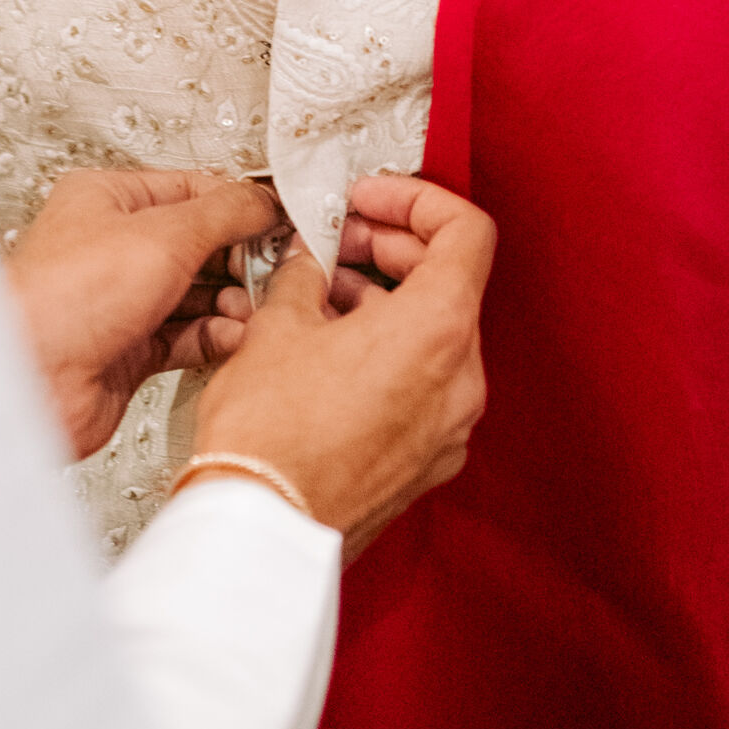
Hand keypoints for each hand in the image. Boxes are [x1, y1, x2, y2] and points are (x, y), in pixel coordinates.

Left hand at [5, 169, 283, 460]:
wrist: (30, 380)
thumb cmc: (65, 297)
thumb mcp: (163, 235)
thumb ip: (223, 213)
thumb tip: (263, 199)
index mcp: (108, 199)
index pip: (190, 189)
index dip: (238, 204)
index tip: (280, 220)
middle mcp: (112, 246)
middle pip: (197, 243)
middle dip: (238, 259)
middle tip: (271, 270)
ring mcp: (120, 300)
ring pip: (195, 293)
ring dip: (231, 301)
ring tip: (252, 308)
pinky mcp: (128, 350)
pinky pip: (185, 335)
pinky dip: (214, 335)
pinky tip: (232, 337)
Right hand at [190, 177, 493, 559]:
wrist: (262, 529)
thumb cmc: (272, 436)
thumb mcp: (279, 322)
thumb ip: (306, 271)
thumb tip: (310, 258)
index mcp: (439, 331)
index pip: (465, 231)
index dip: (415, 199)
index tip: (370, 198)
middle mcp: (460, 380)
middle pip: (451, 280)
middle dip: (392, 247)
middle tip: (339, 237)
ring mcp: (449, 427)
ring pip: (436, 334)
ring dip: (386, 299)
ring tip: (322, 292)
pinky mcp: (427, 461)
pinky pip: (424, 383)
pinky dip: (389, 351)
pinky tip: (330, 347)